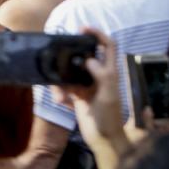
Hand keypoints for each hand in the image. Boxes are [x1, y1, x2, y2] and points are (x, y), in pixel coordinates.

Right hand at [53, 27, 125, 150]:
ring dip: (62, 81)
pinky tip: (63, 102)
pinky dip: (61, 93)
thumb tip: (89, 58)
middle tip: (58, 55)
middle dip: (71, 56)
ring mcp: (88, 85)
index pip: (108, 46)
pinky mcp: (78, 95)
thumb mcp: (108, 96)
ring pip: (71, 72)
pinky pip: (65, 86)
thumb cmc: (109, 118)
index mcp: (110, 73)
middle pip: (85, 56)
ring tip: (60, 96)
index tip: (82, 29)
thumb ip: (102, 76)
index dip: (98, 35)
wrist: (103, 139)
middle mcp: (99, 76)